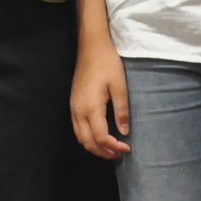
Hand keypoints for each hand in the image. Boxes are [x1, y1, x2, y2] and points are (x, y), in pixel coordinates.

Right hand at [70, 40, 130, 158]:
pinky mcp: (73, 104)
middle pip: (88, 142)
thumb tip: (124, 132)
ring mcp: (73, 108)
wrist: (91, 47)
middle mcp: (79, 112)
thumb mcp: (120, 86)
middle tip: (119, 153)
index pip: (101, 137)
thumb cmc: (108, 64)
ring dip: (95, 147)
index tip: (127, 148)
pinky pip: (77, 129)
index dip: (113, 147)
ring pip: (80, 137)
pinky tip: (99, 136)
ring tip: (110, 148)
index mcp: (91, 108)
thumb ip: (122, 110)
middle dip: (103, 151)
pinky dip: (88, 138)